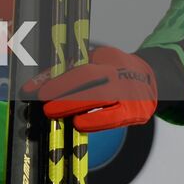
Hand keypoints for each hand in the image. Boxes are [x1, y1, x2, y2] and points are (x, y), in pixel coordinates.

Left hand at [24, 45, 157, 131]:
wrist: (148, 76)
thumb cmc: (111, 67)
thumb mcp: (91, 60)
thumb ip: (65, 70)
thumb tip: (34, 84)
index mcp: (108, 59)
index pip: (82, 71)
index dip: (59, 82)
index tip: (40, 91)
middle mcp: (121, 75)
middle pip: (92, 86)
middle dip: (66, 98)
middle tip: (46, 107)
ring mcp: (131, 94)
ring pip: (103, 103)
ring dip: (77, 110)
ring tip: (56, 115)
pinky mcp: (137, 113)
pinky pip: (115, 119)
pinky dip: (95, 122)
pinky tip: (79, 124)